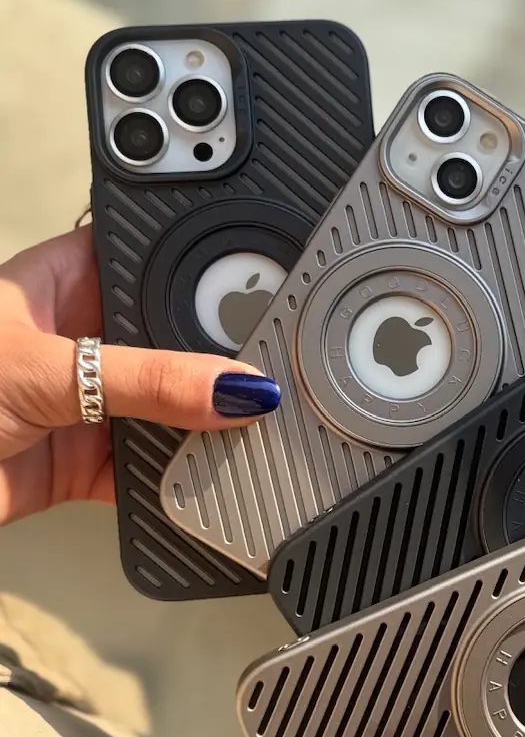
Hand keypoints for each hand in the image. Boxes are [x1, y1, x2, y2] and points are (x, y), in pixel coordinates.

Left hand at [0, 227, 280, 523]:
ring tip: (251, 425)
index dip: (206, 265)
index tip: (265, 279)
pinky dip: (182, 481)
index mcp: (62, 281)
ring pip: (172, 406)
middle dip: (216, 357)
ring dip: (203, 424)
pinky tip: (208, 476)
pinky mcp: (88, 463)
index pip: (153, 255)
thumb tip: (236, 387)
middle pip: (175, 338)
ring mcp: (88, 403)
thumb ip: (146, 379)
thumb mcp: (43, 370)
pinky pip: (155, 469)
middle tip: (269, 366)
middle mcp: (82, 338)